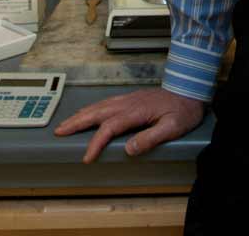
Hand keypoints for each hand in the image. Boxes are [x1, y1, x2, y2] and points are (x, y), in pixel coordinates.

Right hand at [53, 88, 205, 163]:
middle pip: (97, 112)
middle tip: (59, 132)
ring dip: (80, 115)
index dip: (96, 142)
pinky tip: (86, 114)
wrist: (189, 91)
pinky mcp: (129, 99)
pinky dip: (91, 109)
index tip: (87, 157)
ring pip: (98, 106)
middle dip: (76, 122)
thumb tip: (129, 148)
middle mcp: (128, 103)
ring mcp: (127, 99)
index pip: (110, 127)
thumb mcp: (173, 128)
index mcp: (136, 111)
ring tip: (65, 124)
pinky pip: (104, 103)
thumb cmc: (183, 111)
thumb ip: (151, 138)